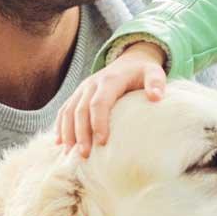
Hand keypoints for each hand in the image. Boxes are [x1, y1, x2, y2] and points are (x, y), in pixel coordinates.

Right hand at [53, 42, 169, 156]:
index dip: (99, 122)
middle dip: (81, 133)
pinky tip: (60, 143)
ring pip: (68, 111)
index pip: (99, 103)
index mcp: (109, 80)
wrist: (129, 61)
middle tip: (85, 155)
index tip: (102, 142)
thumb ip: (156, 82)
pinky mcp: (78, 95)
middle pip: (80, 110)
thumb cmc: (143, 72)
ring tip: (70, 154)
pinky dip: (60, 126)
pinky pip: (64, 110)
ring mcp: (82, 89)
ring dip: (67, 133)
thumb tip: (156, 97)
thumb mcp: (154, 72)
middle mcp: (91, 84)